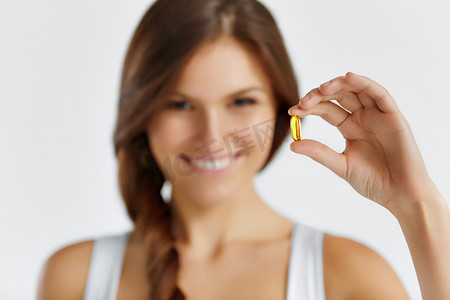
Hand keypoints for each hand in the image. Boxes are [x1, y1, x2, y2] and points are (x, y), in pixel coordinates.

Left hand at [288, 72, 436, 211]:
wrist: (401, 195)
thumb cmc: (373, 182)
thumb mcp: (341, 165)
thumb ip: (319, 153)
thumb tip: (292, 144)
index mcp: (349, 127)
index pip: (325, 109)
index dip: (309, 108)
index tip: (293, 111)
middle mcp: (362, 117)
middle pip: (337, 96)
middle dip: (318, 96)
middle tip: (303, 103)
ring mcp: (377, 115)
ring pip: (356, 90)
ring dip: (338, 85)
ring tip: (321, 89)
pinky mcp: (393, 116)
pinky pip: (379, 94)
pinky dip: (364, 83)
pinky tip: (349, 78)